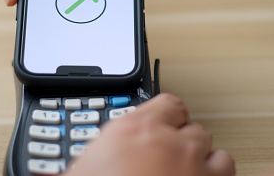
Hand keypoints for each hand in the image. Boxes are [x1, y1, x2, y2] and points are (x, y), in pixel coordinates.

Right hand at [64, 94, 235, 175]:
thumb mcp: (80, 173)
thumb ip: (82, 164)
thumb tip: (48, 175)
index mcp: (133, 129)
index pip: (167, 104)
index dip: (167, 116)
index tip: (161, 125)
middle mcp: (168, 140)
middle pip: (188, 125)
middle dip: (181, 138)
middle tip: (166, 156)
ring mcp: (193, 162)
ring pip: (209, 143)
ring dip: (201, 153)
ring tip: (187, 168)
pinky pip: (225, 166)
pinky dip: (216, 171)